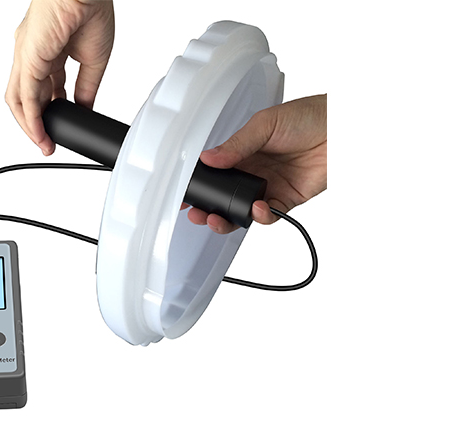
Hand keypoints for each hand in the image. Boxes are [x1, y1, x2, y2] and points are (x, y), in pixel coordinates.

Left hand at [6, 0, 114, 154]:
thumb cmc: (92, 10)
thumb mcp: (94, 61)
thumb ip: (86, 89)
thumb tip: (85, 109)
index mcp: (49, 50)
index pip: (45, 89)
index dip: (52, 110)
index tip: (60, 126)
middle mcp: (32, 54)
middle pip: (27, 97)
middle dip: (37, 122)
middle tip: (48, 142)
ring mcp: (26, 56)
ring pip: (20, 100)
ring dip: (30, 126)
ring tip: (44, 143)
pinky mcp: (27, 60)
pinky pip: (25, 97)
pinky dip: (31, 119)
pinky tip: (40, 133)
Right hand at [186, 94, 326, 233]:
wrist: (343, 129)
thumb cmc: (309, 116)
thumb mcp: (265, 124)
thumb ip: (236, 145)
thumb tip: (208, 158)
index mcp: (244, 150)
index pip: (216, 172)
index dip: (201, 184)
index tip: (185, 194)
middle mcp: (254, 170)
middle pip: (225, 196)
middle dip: (209, 208)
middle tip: (197, 214)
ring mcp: (270, 185)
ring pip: (242, 210)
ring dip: (229, 218)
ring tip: (218, 219)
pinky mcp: (288, 199)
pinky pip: (269, 215)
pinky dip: (260, 216)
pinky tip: (257, 208)